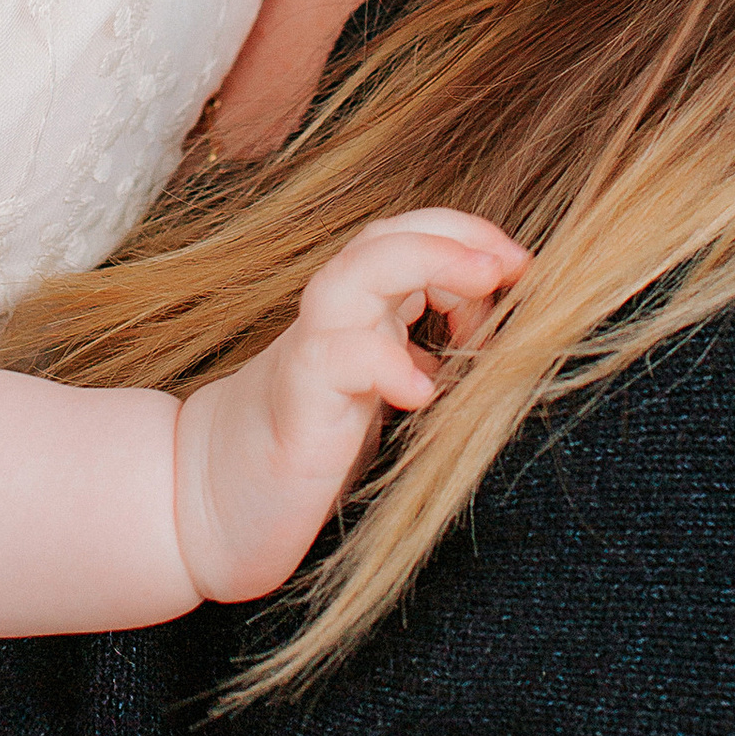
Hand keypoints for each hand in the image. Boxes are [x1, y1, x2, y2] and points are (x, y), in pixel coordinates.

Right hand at [171, 207, 527, 601]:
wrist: (212, 502)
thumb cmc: (311, 445)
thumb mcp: (386, 391)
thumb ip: (432, 356)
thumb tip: (511, 341)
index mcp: (361, 311)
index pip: (411, 236)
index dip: (467, 236)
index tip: (521, 267)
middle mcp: (334, 318)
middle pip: (384, 236)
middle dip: (455, 233)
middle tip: (515, 263)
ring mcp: (311, 353)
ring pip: (354, 275)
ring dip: (424, 263)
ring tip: (483, 285)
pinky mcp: (296, 402)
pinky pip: (337, 358)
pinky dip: (384, 360)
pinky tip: (421, 390)